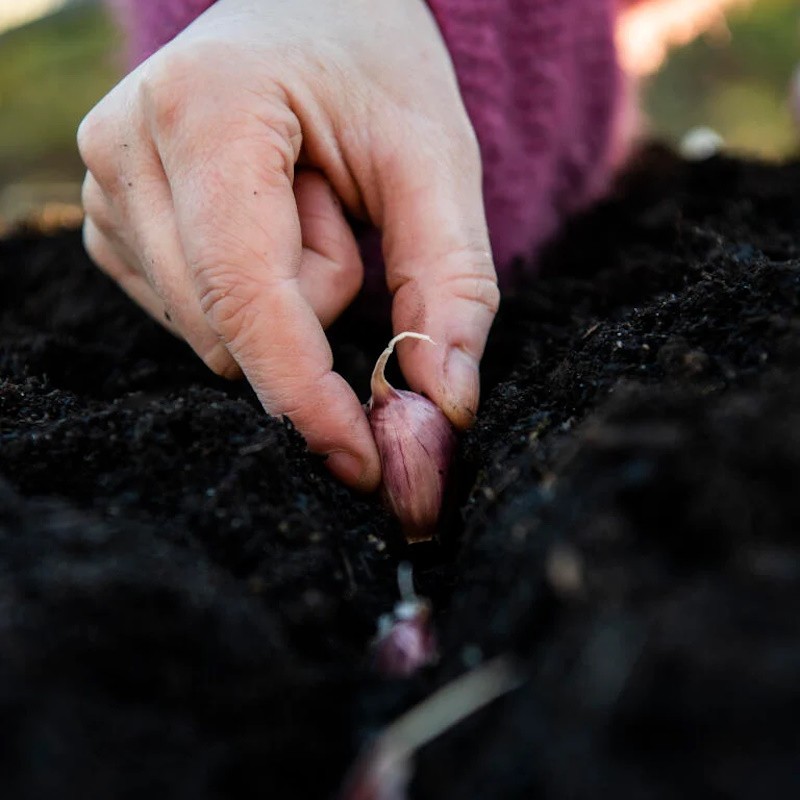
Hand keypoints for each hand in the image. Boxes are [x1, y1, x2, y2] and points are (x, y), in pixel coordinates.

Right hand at [78, 0, 498, 489]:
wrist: (308, 11)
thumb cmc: (374, 70)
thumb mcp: (435, 160)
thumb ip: (452, 285)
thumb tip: (445, 409)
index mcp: (206, 111)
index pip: (247, 296)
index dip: (305, 395)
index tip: (360, 464)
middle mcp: (127, 148)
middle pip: (233, 328)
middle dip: (314, 306)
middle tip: (339, 209)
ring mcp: (105, 190)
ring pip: (215, 332)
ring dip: (286, 295)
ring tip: (299, 201)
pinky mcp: (113, 227)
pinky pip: (198, 319)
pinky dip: (251, 292)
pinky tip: (260, 220)